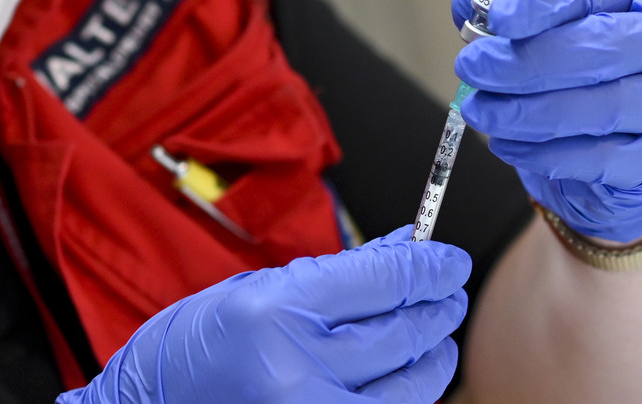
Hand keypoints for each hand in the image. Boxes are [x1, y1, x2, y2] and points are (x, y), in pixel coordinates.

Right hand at [56, 226, 470, 402]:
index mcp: (274, 311)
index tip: (449, 259)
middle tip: (451, 289)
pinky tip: (412, 372)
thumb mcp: (254, 291)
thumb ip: (333, 276)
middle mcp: (298, 367)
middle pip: (402, 330)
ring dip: (435, 351)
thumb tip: (401, 251)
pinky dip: (411, 392)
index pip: (382, 280)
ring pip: (410, 382)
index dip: (429, 265)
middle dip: (439, 304)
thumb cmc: (190, 351)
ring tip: (438, 333)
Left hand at [451, 0, 641, 241]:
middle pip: (603, 48)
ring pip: (604, 108)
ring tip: (478, 111)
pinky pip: (602, 160)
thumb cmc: (580, 58)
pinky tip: (504, 144)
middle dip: (527, 62)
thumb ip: (506, 8)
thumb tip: (466, 0)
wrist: (626, 130)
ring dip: (529, 113)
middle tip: (471, 67)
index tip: (495, 17)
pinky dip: (546, 155)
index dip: (541, 2)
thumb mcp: (548, 18)